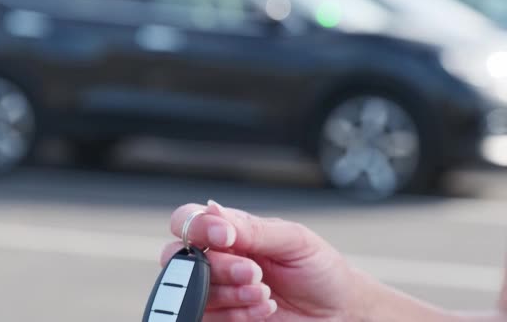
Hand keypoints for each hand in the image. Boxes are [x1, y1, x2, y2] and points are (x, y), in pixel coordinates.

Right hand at [161, 200, 361, 320]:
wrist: (339, 310)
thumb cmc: (319, 268)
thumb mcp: (293, 240)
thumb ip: (253, 228)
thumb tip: (212, 210)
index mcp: (230, 231)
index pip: (187, 221)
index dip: (197, 227)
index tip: (226, 237)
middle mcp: (217, 259)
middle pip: (180, 258)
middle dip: (218, 267)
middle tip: (254, 272)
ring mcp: (218, 290)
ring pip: (192, 291)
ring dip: (230, 293)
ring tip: (264, 293)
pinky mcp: (223, 318)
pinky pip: (206, 317)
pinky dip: (234, 314)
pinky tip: (263, 308)